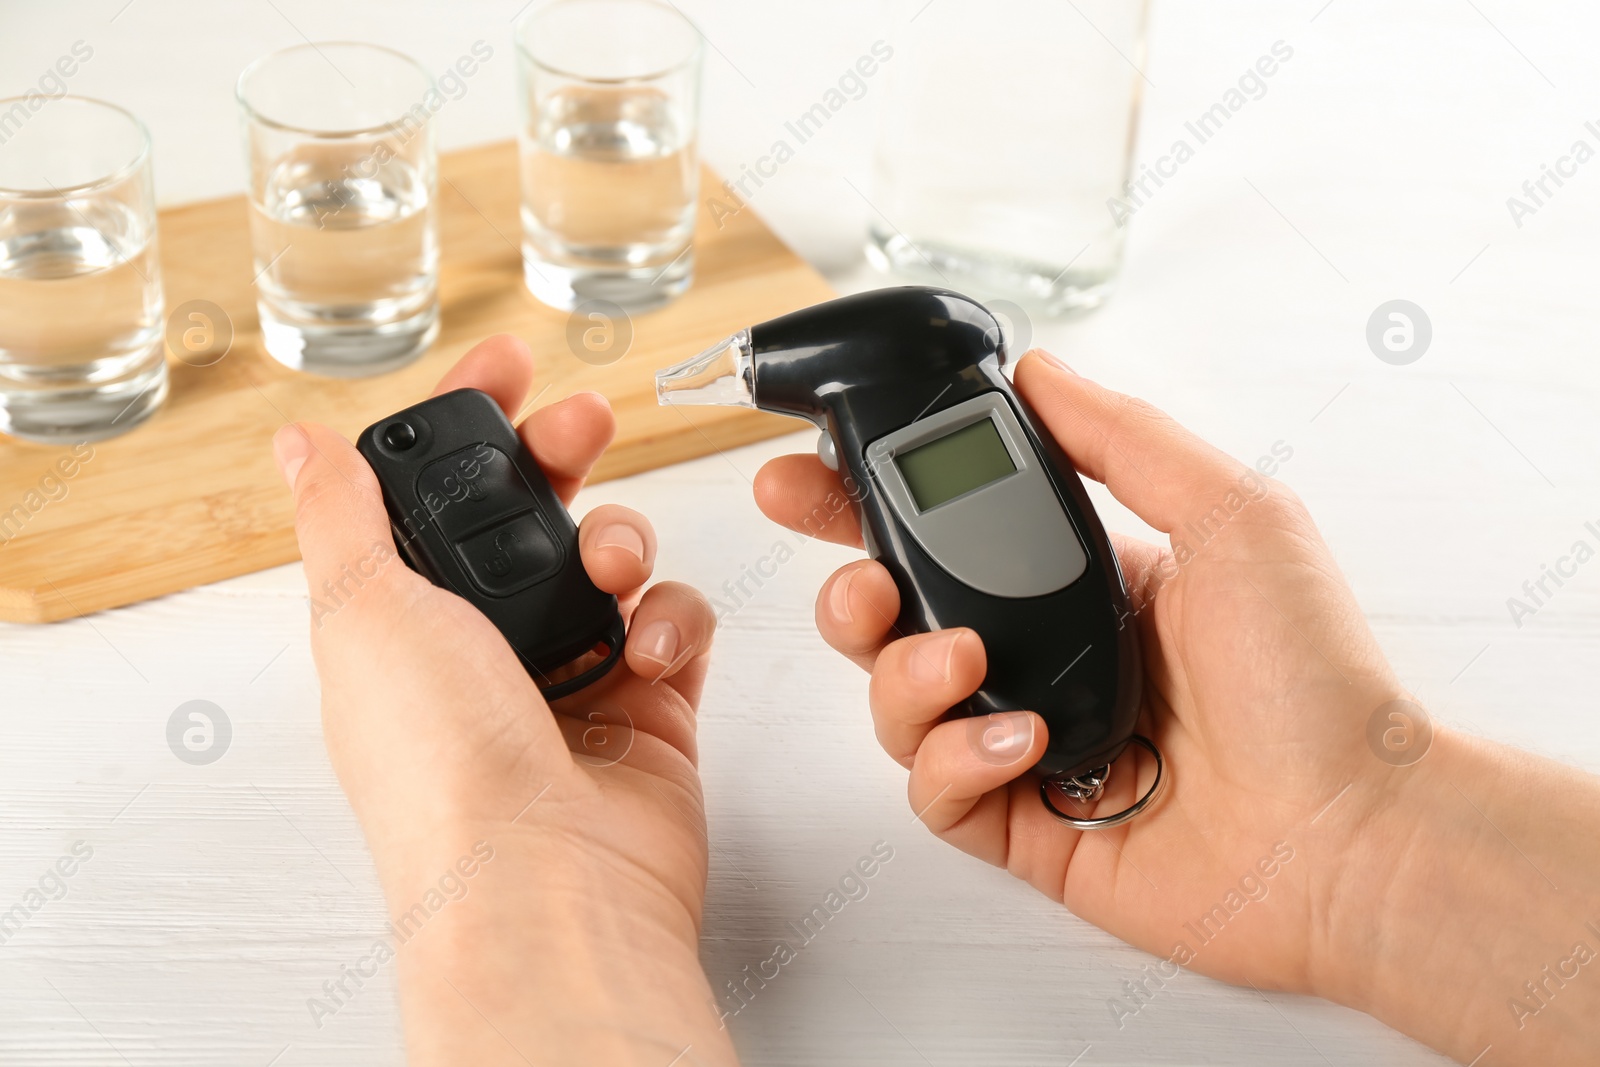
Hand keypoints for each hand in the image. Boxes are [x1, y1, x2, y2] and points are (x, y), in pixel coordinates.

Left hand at [274, 336, 735, 1066]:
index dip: (471, 418)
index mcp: (405, 616)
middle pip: (533, 511)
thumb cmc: (444, 769)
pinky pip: (679, 624)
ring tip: (611, 569)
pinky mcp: (650, 708)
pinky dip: (675, 621)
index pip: (436, 490)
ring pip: (614, 557)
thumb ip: (340, 514)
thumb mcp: (362, 609)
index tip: (506, 363)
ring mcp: (572, 676)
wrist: (547, 881)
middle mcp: (487, 645)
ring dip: (621, 540)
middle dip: (561, 453)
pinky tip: (651, 647)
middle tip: (582, 421)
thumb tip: (298, 446)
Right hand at [754, 350, 1599, 1063]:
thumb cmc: (1316, 679)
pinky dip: (955, 760)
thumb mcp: (1231, 516)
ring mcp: (1026, 742)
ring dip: (904, 676)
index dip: (861, 502)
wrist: (1357, 834)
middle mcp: (1043, 657)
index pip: (946, 531)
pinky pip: (936, 791)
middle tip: (862, 585)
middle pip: (895, 618)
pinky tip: (1022, 741)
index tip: (803, 472)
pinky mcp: (1023, 825)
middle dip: (848, 593)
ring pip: (897, 704)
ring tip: (965, 662)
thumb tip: (1039, 371)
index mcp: (1081, 581)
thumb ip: (1124, 440)